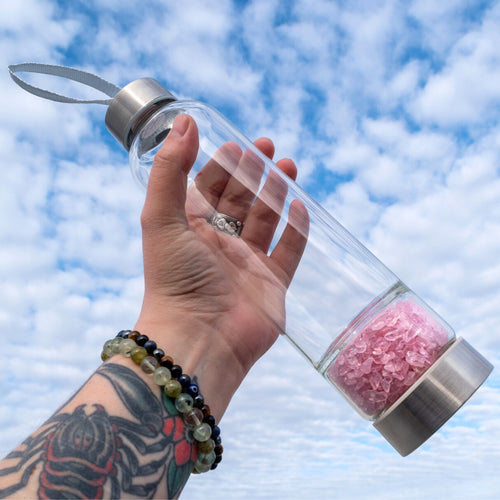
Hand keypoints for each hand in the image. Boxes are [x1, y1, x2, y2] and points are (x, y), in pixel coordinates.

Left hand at [135, 114, 307, 417]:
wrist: (200, 339)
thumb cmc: (175, 279)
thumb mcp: (162, 217)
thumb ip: (171, 170)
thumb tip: (184, 121)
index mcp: (192, 229)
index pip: (209, 189)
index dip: (223, 166)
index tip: (237, 144)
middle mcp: (219, 244)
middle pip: (241, 201)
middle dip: (254, 173)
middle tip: (268, 147)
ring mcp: (248, 264)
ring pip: (267, 221)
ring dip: (277, 193)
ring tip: (289, 166)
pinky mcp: (272, 284)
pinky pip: (288, 252)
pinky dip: (297, 230)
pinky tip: (301, 208)